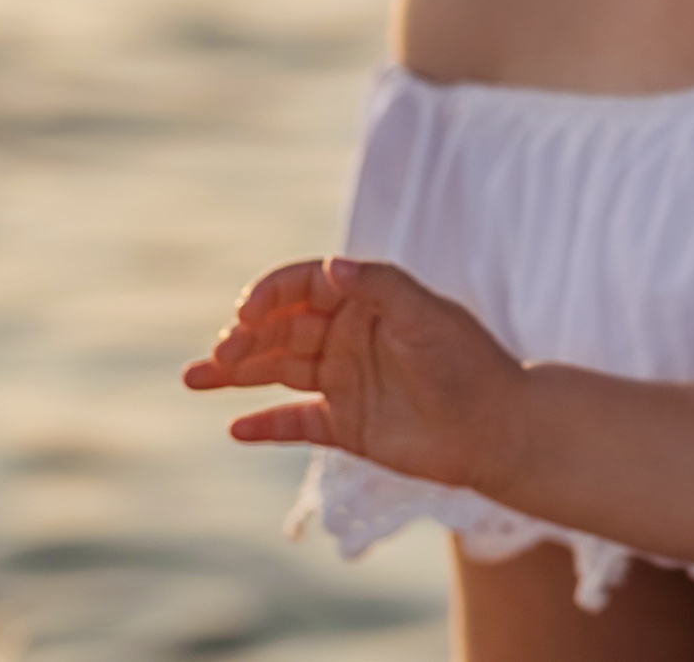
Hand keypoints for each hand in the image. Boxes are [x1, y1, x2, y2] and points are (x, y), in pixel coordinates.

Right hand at [183, 257, 527, 492]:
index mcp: (367, 303)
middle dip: (244, 337)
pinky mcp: (347, 425)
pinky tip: (235, 427)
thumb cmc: (468, 364)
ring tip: (194, 378)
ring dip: (236, 374)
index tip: (246, 313)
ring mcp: (346, 381)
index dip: (271, 294)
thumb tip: (331, 265)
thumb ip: (380, 287)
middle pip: (282, 329)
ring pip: (277, 372)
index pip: (305, 286)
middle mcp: (350, 337)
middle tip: (217, 356)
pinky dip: (265, 425)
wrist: (499, 428)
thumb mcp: (427, 317)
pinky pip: (295, 422)